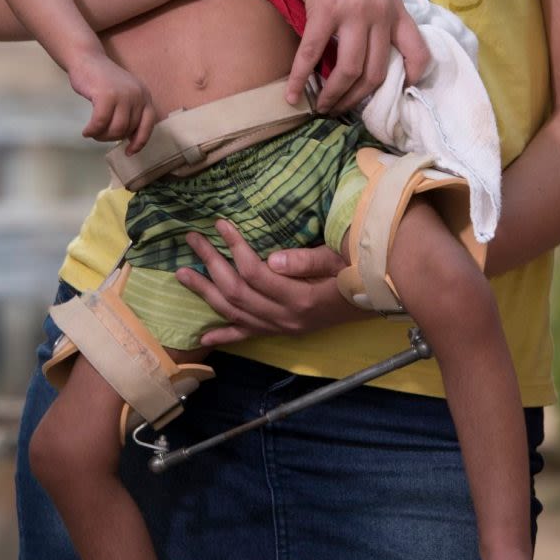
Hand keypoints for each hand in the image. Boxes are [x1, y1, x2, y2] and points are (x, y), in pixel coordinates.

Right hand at [67, 56, 157, 149]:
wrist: (87, 59)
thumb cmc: (103, 81)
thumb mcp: (124, 95)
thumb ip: (130, 112)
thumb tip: (131, 139)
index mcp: (144, 96)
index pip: (148, 124)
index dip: (140, 141)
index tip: (129, 152)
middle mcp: (138, 95)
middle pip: (128, 130)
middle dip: (112, 138)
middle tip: (99, 135)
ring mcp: (123, 95)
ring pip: (116, 129)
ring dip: (101, 136)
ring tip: (93, 133)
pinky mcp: (106, 95)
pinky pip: (100, 123)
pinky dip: (92, 131)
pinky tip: (86, 131)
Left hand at [175, 219, 365, 345]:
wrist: (377, 299)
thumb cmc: (359, 272)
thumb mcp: (340, 259)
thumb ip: (307, 261)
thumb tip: (271, 259)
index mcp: (299, 298)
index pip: (254, 272)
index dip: (234, 247)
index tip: (220, 224)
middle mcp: (285, 318)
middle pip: (236, 292)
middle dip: (210, 264)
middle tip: (192, 241)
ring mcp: (281, 328)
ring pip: (234, 313)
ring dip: (206, 293)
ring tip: (182, 274)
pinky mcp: (282, 332)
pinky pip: (248, 335)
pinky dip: (224, 334)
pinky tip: (204, 334)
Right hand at [272, 0, 430, 113]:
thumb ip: (376, 9)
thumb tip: (368, 42)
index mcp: (395, 7)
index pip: (419, 52)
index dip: (412, 79)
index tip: (395, 96)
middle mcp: (380, 12)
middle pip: (375, 72)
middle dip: (357, 99)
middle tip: (340, 110)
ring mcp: (354, 11)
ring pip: (349, 70)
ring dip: (334, 96)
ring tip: (320, 108)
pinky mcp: (324, 8)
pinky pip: (313, 54)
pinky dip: (301, 78)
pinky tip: (292, 94)